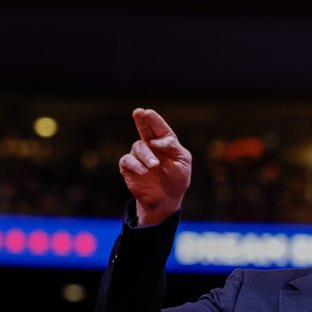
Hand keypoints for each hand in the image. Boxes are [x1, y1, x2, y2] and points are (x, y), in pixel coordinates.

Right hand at [119, 108, 191, 224]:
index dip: (154, 120)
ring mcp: (140, 156)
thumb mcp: (183, 161)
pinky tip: (144, 171)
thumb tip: (156, 140)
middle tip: (138, 112)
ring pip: (138, 147)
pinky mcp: (129, 168)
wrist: (167, 199)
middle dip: (142, 121)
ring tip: (154, 165)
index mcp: (166, 143)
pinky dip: (135, 164)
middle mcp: (151, 146)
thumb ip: (173, 147)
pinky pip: (128, 161)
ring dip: (146, 155)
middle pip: (145, 129)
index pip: (160, 128)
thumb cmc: (177, 179)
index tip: (148, 112)